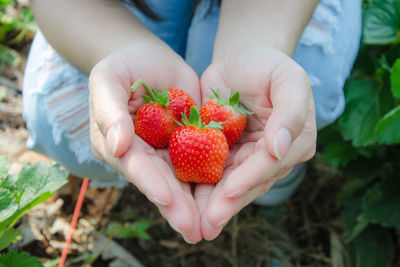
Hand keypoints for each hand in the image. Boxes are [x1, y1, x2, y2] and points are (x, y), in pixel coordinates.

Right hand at [88, 43, 202, 242]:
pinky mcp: (186, 146)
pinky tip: (223, 199)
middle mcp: (139, 155)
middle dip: (175, 206)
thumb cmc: (125, 64)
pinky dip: (209, 182)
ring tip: (207, 227)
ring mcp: (163, 153)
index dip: (150, 182)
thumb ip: (108, 110)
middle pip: (158, 182)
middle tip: (193, 229)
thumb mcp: (109, 78)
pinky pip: (199, 164)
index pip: (134, 165)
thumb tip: (115, 147)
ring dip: (193, 205)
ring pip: (179, 181)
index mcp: (115, 143)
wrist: (154, 60)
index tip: (167, 199)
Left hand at [196, 44, 316, 239]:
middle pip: (248, 183)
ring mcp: (247, 158)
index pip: (269, 165)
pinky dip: (200, 189)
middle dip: (227, 204)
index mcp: (293, 142)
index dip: (248, 179)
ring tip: (196, 226)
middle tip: (207, 225)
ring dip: (212, 205)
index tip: (228, 193)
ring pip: (229, 185)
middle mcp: (272, 156)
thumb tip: (280, 149)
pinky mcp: (225, 154)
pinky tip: (186, 205)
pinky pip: (212, 173)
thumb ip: (290, 113)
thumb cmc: (267, 66)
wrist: (241, 61)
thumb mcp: (287, 79)